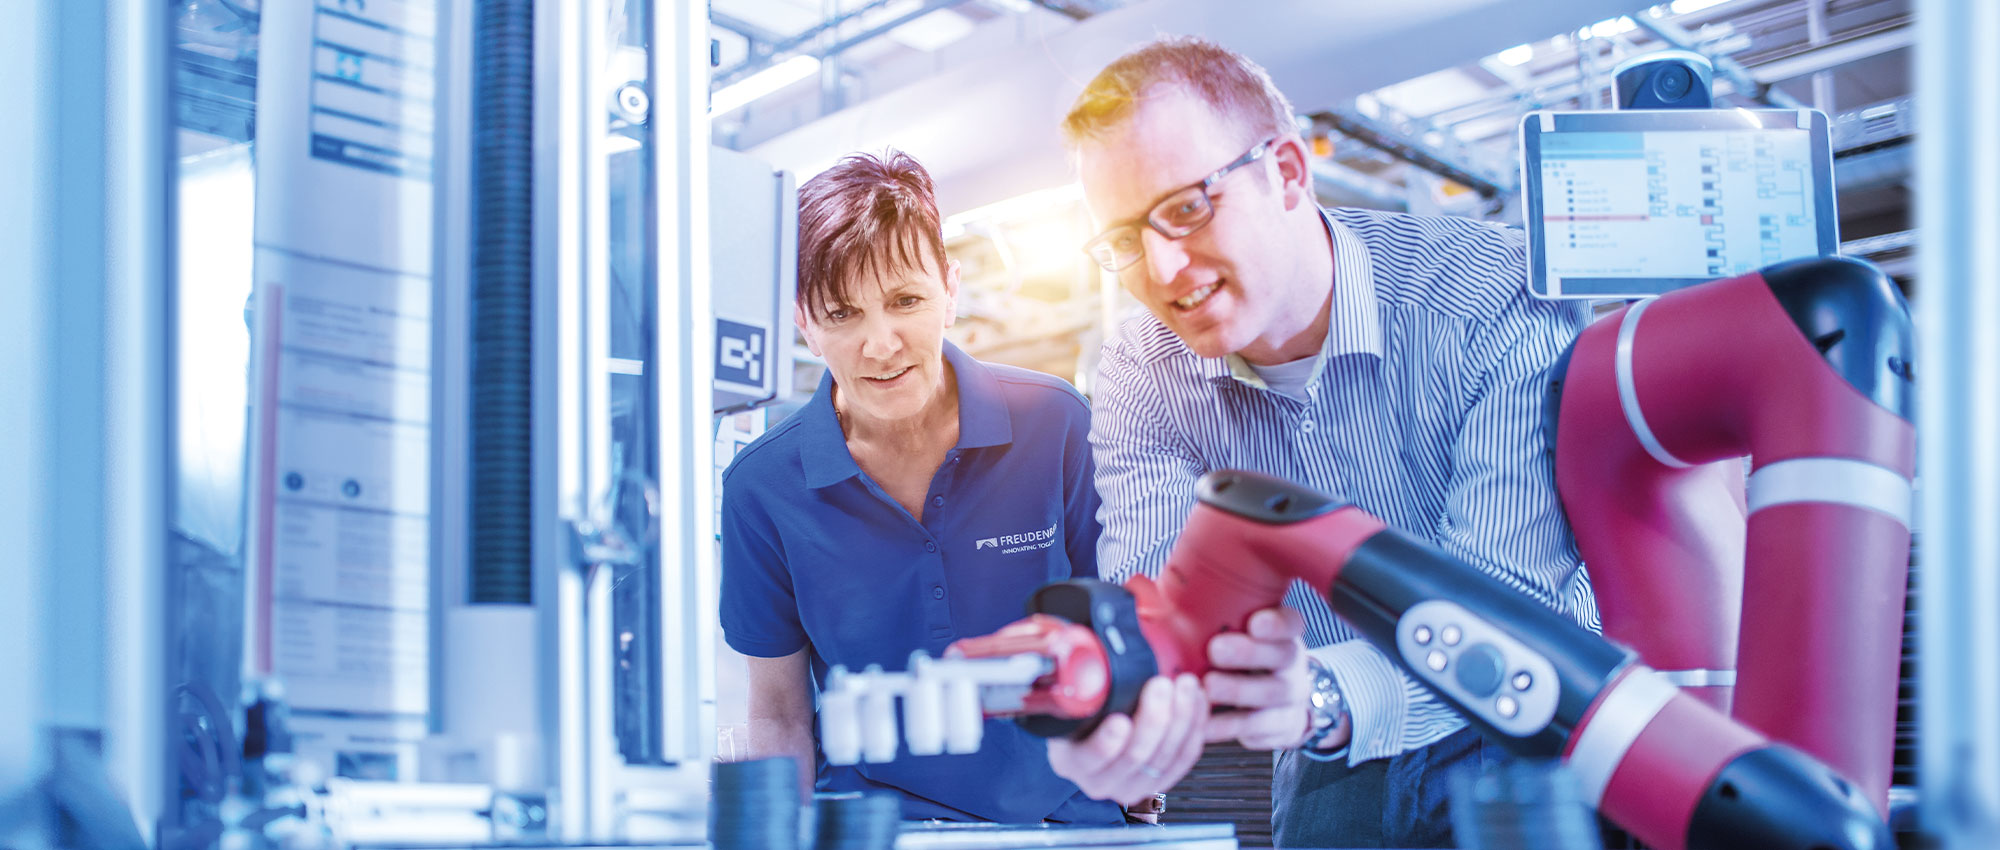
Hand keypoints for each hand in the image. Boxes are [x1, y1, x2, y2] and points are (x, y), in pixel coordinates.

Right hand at [1047, 674, 1206, 806]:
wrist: (1096, 729)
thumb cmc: (1085, 707)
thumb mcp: (1072, 696)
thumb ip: (1078, 678)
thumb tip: (1088, 637)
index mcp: (1072, 760)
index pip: (1090, 757)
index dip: (1108, 742)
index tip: (1120, 719)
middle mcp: (1101, 780)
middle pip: (1135, 756)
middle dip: (1154, 718)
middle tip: (1161, 684)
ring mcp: (1133, 785)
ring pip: (1165, 757)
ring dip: (1180, 717)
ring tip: (1185, 685)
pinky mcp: (1162, 780)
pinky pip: (1185, 757)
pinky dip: (1195, 727)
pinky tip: (1197, 700)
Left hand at [1201, 606, 1316, 749]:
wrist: (1277, 704)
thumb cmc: (1244, 658)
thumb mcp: (1239, 633)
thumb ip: (1216, 619)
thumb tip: (1161, 599)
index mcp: (1283, 633)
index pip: (1290, 622)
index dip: (1276, 623)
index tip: (1254, 623)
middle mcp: (1292, 663)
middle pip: (1281, 655)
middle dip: (1248, 652)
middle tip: (1216, 650)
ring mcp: (1289, 696)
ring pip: (1270, 692)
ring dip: (1237, 690)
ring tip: (1209, 686)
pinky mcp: (1279, 726)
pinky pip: (1255, 727)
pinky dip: (1227, 726)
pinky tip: (1204, 723)